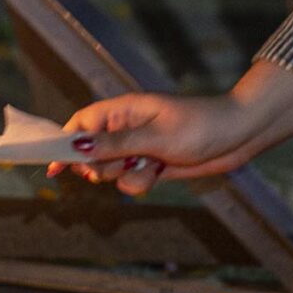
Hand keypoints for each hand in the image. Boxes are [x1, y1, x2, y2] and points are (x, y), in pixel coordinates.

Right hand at [53, 90, 270, 196]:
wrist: (238, 136)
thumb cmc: (200, 126)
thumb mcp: (155, 136)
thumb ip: (115, 143)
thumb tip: (78, 146)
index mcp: (124, 110)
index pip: (82, 123)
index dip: (66, 143)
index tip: (54, 165)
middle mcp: (127, 128)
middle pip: (92, 154)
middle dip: (102, 166)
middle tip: (123, 164)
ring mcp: (139, 148)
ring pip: (112, 172)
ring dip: (126, 177)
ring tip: (151, 166)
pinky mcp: (152, 165)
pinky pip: (131, 182)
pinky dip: (141, 182)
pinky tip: (160, 173)